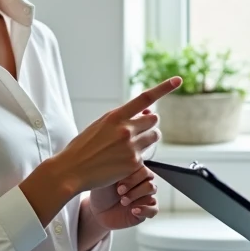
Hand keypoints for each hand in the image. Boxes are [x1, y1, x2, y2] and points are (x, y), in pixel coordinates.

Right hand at [54, 77, 180, 192]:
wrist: (72, 170)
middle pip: (154, 120)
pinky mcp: (133, 163)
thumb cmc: (84, 147)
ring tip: (130, 147)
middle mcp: (126, 129)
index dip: (164, 88)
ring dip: (148, 139)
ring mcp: (131, 146)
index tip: (178, 80)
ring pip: (154, 137)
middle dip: (149, 124)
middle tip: (139, 131)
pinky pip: (145, 156)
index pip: (145, 97)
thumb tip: (145, 113)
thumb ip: (122, 118)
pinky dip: (137, 158)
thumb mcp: (100, 125)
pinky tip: (121, 162)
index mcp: (115, 116)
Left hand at [90, 164, 159, 230]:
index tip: (118, 183)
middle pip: (149, 181)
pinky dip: (145, 210)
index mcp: (134, 173)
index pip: (143, 170)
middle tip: (119, 192)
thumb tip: (124, 159)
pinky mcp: (145, 212)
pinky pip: (154, 209)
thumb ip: (117, 169)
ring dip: (136, 197)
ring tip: (123, 202)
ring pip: (152, 193)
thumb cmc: (101, 194)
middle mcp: (141, 184)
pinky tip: (133, 210)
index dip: (132, 177)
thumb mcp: (106, 179)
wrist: (96, 213)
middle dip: (134, 188)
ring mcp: (144, 198)